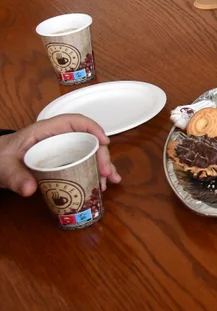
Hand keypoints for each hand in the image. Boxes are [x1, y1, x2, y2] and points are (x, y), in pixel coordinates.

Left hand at [0, 114, 119, 195]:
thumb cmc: (0, 157)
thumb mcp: (5, 168)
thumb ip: (16, 177)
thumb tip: (30, 189)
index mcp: (45, 131)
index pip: (73, 121)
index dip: (92, 127)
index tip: (104, 142)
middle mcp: (58, 138)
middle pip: (87, 140)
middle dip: (101, 155)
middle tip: (106, 173)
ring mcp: (63, 149)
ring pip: (89, 152)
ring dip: (103, 165)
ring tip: (111, 180)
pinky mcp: (63, 161)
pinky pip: (84, 163)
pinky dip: (95, 173)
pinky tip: (102, 184)